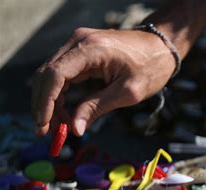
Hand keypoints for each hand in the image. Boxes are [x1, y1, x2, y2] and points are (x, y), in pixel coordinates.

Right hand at [32, 27, 175, 135]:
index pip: (55, 75)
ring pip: (50, 75)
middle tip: (46, 132)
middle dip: (44, 105)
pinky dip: (59, 94)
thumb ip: (97, 108)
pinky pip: (61, 73)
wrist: (161, 48)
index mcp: (91, 49)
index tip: (43, 125)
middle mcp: (79, 41)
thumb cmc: (151, 68)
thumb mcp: (127, 92)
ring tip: (57, 128)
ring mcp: (78, 44)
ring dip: (50, 102)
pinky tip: (64, 114)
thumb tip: (75, 129)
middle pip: (47, 75)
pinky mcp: (80, 50)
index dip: (45, 102)